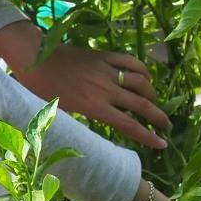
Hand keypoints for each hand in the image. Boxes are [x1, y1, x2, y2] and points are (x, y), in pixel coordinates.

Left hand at [0, 21, 171, 148]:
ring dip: (151, 93)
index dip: (148, 137)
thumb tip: (93, 138)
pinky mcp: (104, 55)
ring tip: (153, 102)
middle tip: (166, 125)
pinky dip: (142, 69)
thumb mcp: (59, 115)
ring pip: (141, 81)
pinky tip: (145, 76)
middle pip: (141, 104)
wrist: (33, 58)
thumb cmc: (40, 90)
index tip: (163, 144)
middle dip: (158, 117)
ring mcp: (106, 70)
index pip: (129, 125)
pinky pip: (130, 61)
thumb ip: (78, 124)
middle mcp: (105, 89)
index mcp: (93, 107)